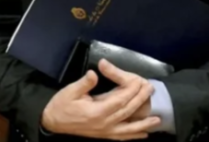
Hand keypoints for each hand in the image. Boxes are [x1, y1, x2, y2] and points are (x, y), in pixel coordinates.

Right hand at [41, 59, 159, 139]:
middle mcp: (103, 124)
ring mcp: (104, 131)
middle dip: (141, 100)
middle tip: (152, 89)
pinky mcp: (103, 135)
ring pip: (128, 128)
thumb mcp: (69, 91)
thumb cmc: (61, 105)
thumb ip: (84, 83)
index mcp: (96, 112)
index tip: (140, 80)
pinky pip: (121, 137)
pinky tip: (144, 135)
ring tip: (157, 120)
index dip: (131, 90)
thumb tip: (95, 73)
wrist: (51, 122)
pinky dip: (133, 136)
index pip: (119, 100)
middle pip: (127, 111)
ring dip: (143, 124)